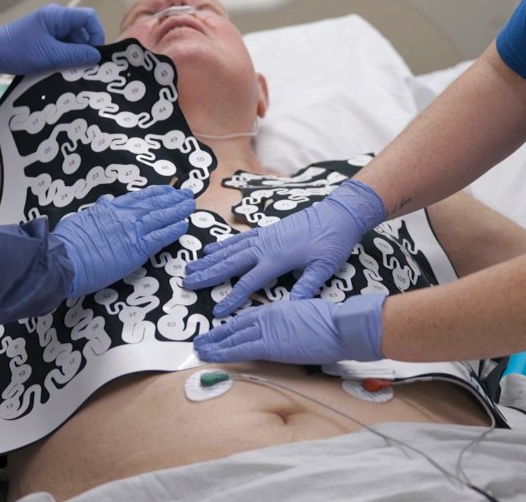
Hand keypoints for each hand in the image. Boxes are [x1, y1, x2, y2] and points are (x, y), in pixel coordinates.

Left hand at [0, 4, 104, 74]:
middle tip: (85, 67)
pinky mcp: (46, 39)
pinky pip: (65, 46)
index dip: (97, 34)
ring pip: (75, 41)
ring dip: (77, 55)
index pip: (89, 17)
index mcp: (58, 16)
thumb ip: (76, 55)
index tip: (96, 54)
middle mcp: (57, 19)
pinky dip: (67, 57)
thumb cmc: (18, 50)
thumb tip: (97, 56)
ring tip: (73, 70)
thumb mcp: (50, 55)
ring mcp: (51, 29)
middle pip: (84, 31)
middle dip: (87, 48)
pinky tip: (64, 69)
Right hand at [52, 186, 194, 296]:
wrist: (64, 259)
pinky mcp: (137, 249)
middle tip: (187, 193)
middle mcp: (124, 216)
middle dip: (172, 198)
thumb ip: (97, 210)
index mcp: (110, 208)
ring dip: (178, 210)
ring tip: (190, 205)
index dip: (156, 193)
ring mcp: (132, 231)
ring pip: (161, 217)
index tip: (168, 189)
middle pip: (154, 204)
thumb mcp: (81, 218)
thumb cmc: (67, 243)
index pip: (138, 198)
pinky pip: (160, 237)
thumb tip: (106, 201)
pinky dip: (173, 230)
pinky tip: (183, 225)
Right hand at [183, 179, 385, 316]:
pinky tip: (213, 248)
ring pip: (231, 249)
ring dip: (210, 259)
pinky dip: (224, 244)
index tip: (218, 311)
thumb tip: (293, 307)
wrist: (338, 213)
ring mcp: (264, 236)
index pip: (249, 282)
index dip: (232, 298)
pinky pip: (239, 238)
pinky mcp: (267, 230)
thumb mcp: (324, 267)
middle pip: (231, 263)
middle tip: (187, 282)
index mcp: (277, 259)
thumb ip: (306, 286)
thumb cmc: (333, 241)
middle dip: (209, 274)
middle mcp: (265, 246)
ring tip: (192, 266)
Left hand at [193, 293, 385, 364]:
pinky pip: (240, 349)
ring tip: (200, 348)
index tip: (219, 332)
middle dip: (216, 335)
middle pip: (235, 327)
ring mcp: (267, 330)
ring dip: (214, 344)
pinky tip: (211, 355)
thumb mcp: (305, 316)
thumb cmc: (331, 324)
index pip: (247, 319)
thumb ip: (290, 322)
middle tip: (201, 341)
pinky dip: (223, 352)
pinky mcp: (269, 344)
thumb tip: (286, 332)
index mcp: (276, 309)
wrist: (340, 327)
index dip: (230, 327)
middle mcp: (267, 317)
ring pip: (233, 337)